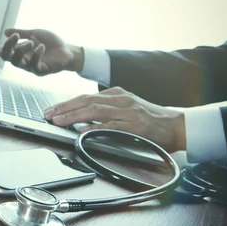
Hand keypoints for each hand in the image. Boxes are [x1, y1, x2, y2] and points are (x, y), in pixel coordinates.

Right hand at [0, 28, 83, 75]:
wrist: (68, 50)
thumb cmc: (52, 42)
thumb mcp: (35, 33)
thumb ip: (22, 33)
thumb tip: (6, 31)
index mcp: (19, 51)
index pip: (2, 52)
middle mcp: (22, 60)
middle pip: (7, 57)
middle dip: (8, 46)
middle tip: (15, 36)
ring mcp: (30, 67)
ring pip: (18, 62)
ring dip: (22, 50)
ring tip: (31, 42)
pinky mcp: (40, 71)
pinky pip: (33, 65)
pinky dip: (36, 55)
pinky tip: (41, 47)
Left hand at [44, 87, 186, 152]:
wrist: (178, 125)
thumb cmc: (151, 119)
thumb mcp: (127, 108)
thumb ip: (107, 111)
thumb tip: (82, 119)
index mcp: (117, 94)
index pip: (85, 97)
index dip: (66, 103)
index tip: (51, 109)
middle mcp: (121, 99)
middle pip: (86, 101)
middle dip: (64, 108)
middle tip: (48, 114)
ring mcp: (128, 111)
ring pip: (94, 111)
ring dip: (73, 116)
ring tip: (58, 121)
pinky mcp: (135, 125)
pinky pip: (111, 126)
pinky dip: (94, 128)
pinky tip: (82, 131)